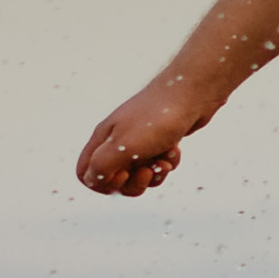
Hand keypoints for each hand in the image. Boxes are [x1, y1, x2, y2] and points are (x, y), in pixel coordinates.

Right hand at [76, 73, 217, 196]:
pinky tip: (175, 150)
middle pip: (116, 180)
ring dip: (154, 174)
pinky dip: (168, 163)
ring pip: (140, 175)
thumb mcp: (124, 146)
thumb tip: (93, 180)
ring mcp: (139, 141)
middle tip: (147, 171)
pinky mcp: (160, 141)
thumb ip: (101, 167)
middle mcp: (117, 141)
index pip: (85, 173)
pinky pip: (158, 165)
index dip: (101, 184)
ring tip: (165, 161)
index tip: (121, 177)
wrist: (193, 94)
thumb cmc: (156, 119)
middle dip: (134, 184)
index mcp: (103, 140)